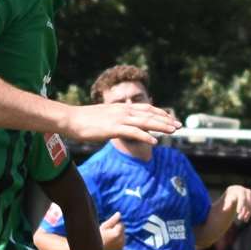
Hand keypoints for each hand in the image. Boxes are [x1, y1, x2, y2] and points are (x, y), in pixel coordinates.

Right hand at [64, 101, 180, 144]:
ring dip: (162, 126)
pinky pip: (134, 132)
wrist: (70, 119)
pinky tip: (155, 141)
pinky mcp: (114, 128)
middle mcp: (124, 110)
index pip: (147, 108)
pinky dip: (146, 136)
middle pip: (150, 114)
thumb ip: (115, 119)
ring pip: (146, 121)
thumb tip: (121, 125)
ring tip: (174, 131)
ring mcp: (119, 119)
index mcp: (122, 107)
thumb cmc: (83, 120)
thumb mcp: (103, 117)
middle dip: (166, 120)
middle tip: (180, 126)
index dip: (161, 113)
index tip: (171, 119)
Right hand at [99, 211, 125, 249]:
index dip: (113, 225)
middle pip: (123, 229)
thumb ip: (113, 220)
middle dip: (116, 229)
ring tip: (108, 238)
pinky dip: (118, 240)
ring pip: (123, 234)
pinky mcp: (120, 248)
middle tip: (106, 234)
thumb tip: (119, 213)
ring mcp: (121, 245)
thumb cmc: (97, 236)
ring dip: (117, 234)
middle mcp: (121, 241)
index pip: (121, 224)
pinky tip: (110, 242)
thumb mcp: (104, 226)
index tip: (106, 229)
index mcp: (117, 234)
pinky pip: (122, 240)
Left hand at [221, 184, 250, 222]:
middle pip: (247, 203)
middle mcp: (248, 191)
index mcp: (240, 191)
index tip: (238, 212)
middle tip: (239, 218)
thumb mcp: (227, 200)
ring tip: (244, 220)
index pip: (242, 199)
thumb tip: (224, 209)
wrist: (236, 192)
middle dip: (244, 211)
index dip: (240, 205)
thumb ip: (227, 204)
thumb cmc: (230, 197)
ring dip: (248, 213)